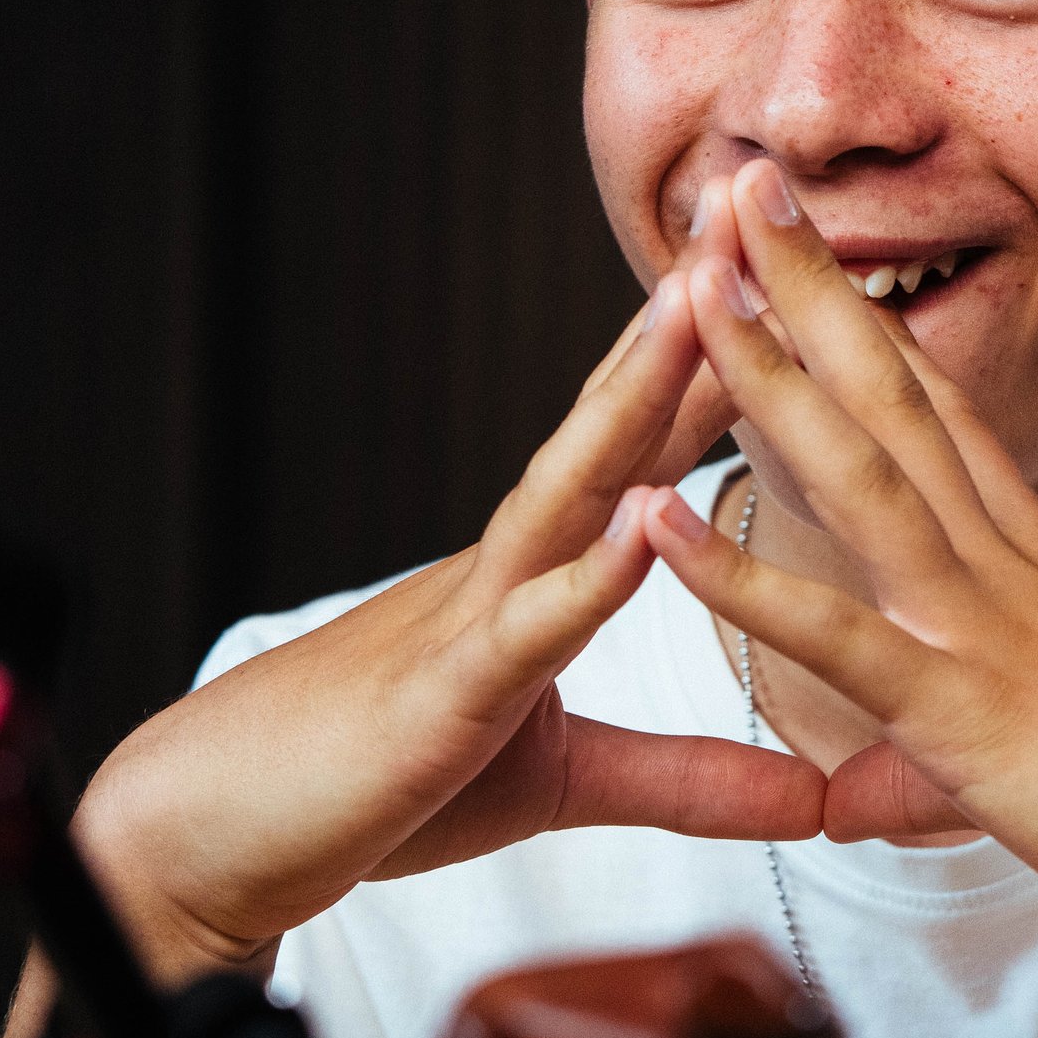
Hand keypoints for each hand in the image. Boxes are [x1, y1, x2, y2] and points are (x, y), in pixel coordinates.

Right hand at [76, 277, 824, 978]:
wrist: (222, 830)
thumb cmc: (380, 781)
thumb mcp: (565, 782)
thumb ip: (690, 778)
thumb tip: (815, 799)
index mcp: (543, 568)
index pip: (646, 441)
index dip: (724, 357)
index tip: (797, 266)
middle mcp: (511, 564)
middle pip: (612, 422)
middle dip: (687, 319)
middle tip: (752, 208)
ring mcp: (473, 618)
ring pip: (566, 490)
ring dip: (634, 399)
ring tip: (700, 309)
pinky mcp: (443, 700)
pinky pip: (523, 630)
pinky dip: (585, 580)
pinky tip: (640, 528)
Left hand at [635, 160, 1037, 1037]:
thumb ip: (959, 738)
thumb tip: (877, 782)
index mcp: (1035, 560)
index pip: (936, 410)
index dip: (864, 320)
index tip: (807, 242)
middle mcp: (1009, 564)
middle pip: (895, 396)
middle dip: (813, 286)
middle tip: (742, 182)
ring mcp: (985, 626)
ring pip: (859, 472)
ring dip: (769, 373)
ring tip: (693, 285)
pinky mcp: (965, 713)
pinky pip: (833, 633)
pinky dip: (740, 576)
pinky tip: (659, 518)